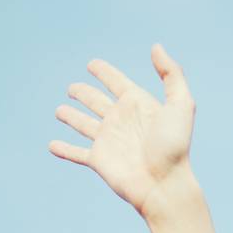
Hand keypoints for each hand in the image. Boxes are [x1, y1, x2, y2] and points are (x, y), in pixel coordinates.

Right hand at [47, 43, 196, 219]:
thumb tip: (155, 47)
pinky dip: (63, 150)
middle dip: (83, 93)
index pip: (117, 82)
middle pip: (96, 101)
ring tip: (59, 111)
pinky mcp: (98, 160)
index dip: (105, 73)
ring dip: (70, 116)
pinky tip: (51, 146)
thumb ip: (171, 74)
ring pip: (83, 124)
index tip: (92, 65)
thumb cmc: (174, 148)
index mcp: (137, 105)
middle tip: (72, 88)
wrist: (165, 185)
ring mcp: (108, 141)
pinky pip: (76, 153)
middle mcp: (120, 121)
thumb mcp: (181, 105)